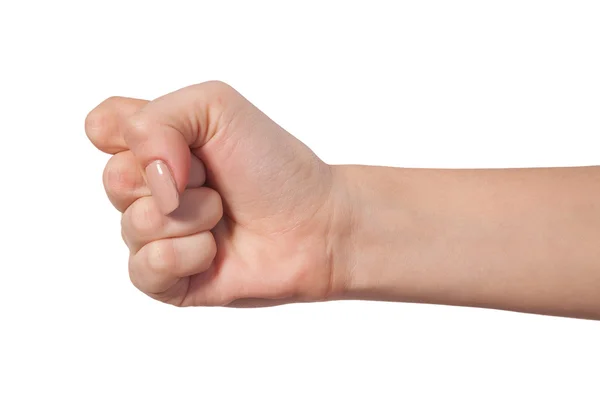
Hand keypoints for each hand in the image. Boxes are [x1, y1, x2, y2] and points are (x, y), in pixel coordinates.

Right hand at [85, 81, 349, 306]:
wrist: (314, 222)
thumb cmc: (272, 164)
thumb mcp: (217, 107)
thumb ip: (157, 119)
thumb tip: (145, 178)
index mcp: (156, 143)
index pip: (100, 128)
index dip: (136, 135)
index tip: (183, 141)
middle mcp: (150, 188)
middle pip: (113, 180)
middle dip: (175, 177)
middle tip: (216, 181)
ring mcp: (156, 235)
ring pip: (133, 225)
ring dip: (191, 216)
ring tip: (223, 216)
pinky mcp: (166, 279)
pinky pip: (145, 268)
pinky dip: (188, 255)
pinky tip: (215, 252)